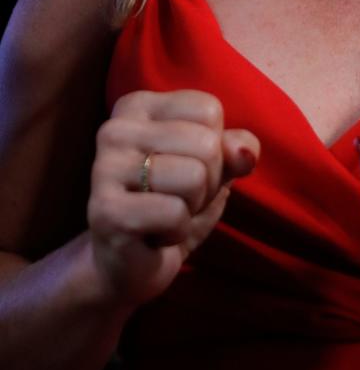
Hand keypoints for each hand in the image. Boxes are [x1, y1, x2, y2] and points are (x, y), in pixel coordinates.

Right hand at [87, 90, 258, 308]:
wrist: (128, 263)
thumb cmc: (173, 202)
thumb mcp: (214, 167)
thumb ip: (236, 148)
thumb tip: (245, 154)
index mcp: (138, 105)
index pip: (209, 109)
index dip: (215, 147)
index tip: (186, 168)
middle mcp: (115, 128)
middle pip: (207, 143)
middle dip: (207, 182)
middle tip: (177, 198)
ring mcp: (105, 168)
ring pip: (195, 177)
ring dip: (192, 207)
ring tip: (164, 215)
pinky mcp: (105, 210)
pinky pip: (175, 213)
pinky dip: (177, 231)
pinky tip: (153, 235)